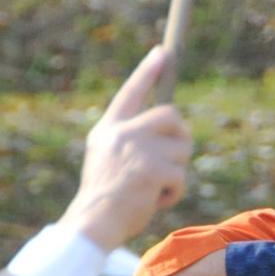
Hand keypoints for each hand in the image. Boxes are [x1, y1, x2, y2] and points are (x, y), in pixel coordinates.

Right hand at [62, 47, 192, 250]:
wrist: (92, 223)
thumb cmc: (104, 198)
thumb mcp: (108, 159)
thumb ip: (131, 140)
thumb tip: (171, 127)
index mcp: (109, 129)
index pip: (131, 93)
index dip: (147, 72)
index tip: (162, 52)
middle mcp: (123, 133)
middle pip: (171, 116)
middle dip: (181, 137)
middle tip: (173, 158)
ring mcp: (138, 149)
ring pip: (182, 149)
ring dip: (176, 173)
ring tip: (152, 188)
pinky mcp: (153, 169)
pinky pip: (180, 176)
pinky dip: (173, 193)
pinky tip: (153, 201)